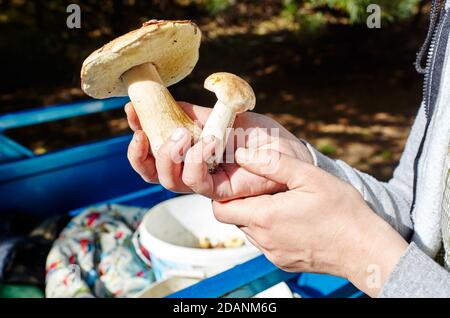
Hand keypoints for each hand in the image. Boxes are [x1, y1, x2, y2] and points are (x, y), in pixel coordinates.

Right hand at [125, 101, 312, 200]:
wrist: (289, 150)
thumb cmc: (261, 134)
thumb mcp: (226, 115)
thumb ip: (200, 114)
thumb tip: (172, 101)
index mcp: (191, 147)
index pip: (157, 144)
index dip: (140, 130)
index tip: (131, 111)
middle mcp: (193, 166)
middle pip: (153, 170)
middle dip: (140, 152)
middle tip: (141, 132)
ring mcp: (205, 180)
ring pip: (168, 180)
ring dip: (166, 157)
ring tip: (181, 135)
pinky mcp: (220, 191)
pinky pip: (197, 183)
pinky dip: (195, 163)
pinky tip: (204, 144)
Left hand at [212, 148, 407, 296]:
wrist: (366, 251)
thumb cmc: (342, 212)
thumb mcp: (309, 177)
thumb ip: (272, 164)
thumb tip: (242, 155)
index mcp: (265, 217)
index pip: (220, 209)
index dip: (223, 194)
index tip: (239, 182)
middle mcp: (264, 240)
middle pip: (235, 219)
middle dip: (244, 201)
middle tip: (265, 187)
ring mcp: (273, 254)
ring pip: (250, 230)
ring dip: (257, 215)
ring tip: (281, 201)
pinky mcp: (283, 262)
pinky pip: (265, 243)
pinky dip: (270, 229)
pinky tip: (292, 219)